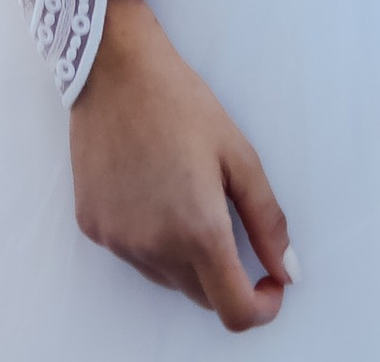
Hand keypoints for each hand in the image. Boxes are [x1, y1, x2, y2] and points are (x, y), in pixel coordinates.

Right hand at [70, 0, 290, 330]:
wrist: (112, 66)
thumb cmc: (179, 101)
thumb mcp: (239, 155)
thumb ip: (268, 222)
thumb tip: (287, 273)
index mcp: (198, 231)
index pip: (235, 312)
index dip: (261, 306)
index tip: (269, 282)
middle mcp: (154, 247)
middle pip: (202, 296)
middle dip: (224, 274)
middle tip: (224, 215)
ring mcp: (119, 240)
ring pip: (166, 277)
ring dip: (184, 256)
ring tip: (182, 191)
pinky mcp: (92, 226)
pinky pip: (132, 253)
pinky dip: (149, 237)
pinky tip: (149, 188)